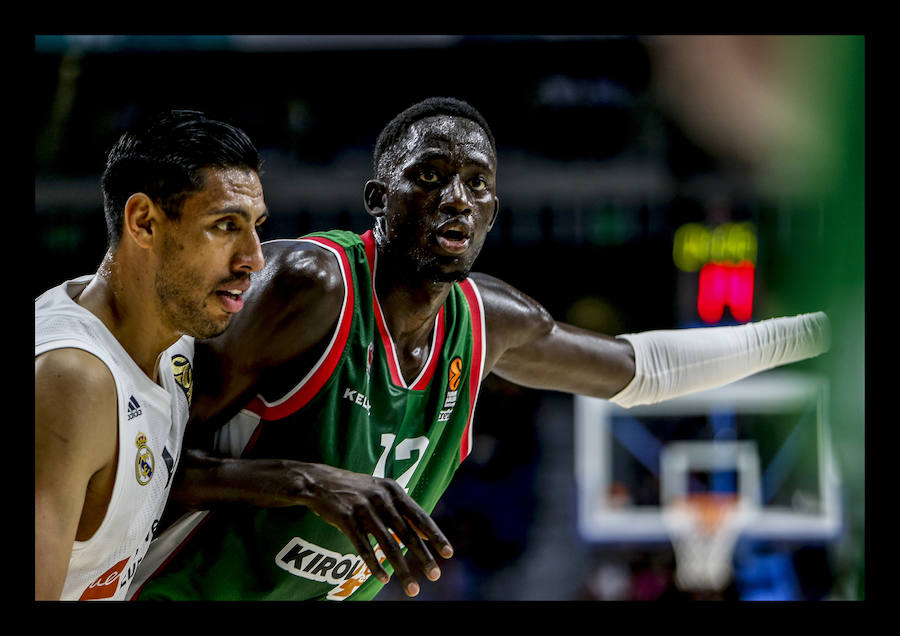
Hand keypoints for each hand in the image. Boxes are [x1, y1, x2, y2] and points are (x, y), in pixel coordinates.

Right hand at [298, 463, 453, 596]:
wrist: (319, 481)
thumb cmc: (356, 490)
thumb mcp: (382, 492)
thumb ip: (403, 511)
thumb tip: (426, 534)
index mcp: (393, 490)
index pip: (420, 516)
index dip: (435, 536)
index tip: (448, 554)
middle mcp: (381, 498)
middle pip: (407, 533)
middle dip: (422, 557)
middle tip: (435, 575)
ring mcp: (363, 508)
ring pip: (387, 544)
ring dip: (401, 568)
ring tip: (412, 587)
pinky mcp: (346, 518)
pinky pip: (363, 546)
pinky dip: (374, 564)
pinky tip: (384, 578)